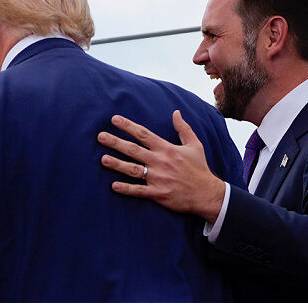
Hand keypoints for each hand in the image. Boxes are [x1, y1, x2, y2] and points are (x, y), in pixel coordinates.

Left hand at [98, 110, 225, 223]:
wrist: (207, 193)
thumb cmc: (199, 168)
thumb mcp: (194, 145)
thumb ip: (183, 128)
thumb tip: (176, 112)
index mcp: (167, 149)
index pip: (144, 134)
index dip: (128, 126)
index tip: (114, 119)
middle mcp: (160, 162)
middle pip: (134, 150)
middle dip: (116, 142)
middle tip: (100, 136)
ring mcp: (158, 178)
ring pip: (133, 170)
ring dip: (117, 164)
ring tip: (103, 159)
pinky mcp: (158, 194)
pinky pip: (139, 191)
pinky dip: (126, 189)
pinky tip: (114, 186)